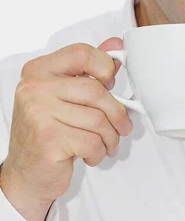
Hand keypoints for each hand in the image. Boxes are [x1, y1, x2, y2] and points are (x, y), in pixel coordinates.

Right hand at [0, 38, 132, 220]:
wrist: (25, 175)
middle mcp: (34, 88)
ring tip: (106, 143)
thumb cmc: (48, 133)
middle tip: (122, 125)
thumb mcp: (65, 96)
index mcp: (39, 70)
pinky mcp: (47, 139)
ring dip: (110, 137)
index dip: (104, 67)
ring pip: (98, 119)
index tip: (111, 83)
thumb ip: (89, 69)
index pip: (82, 53)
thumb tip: (115, 45)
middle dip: (117, 112)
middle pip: (95, 90)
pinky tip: (91, 155)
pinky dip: (99, 152)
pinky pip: (92, 141)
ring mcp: (39, 113)